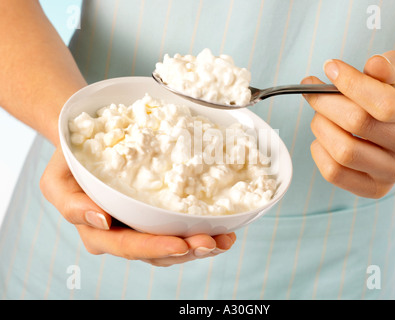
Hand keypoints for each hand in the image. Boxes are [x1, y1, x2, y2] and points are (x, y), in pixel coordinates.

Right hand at [40, 146, 235, 266]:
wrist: (83, 146)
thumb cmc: (70, 162)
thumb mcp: (56, 181)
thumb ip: (70, 204)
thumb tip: (102, 221)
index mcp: (99, 234)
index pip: (129, 246)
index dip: (155, 248)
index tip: (182, 244)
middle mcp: (123, 235)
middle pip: (157, 252)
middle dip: (187, 250)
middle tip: (213, 242)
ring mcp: (142, 227)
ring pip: (173, 246)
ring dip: (201, 245)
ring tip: (225, 239)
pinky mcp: (157, 216)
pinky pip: (180, 229)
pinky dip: (202, 230)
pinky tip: (223, 229)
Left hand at [303, 51, 394, 197]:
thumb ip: (390, 66)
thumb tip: (373, 65)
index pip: (384, 103)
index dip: (350, 82)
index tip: (330, 67)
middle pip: (358, 124)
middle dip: (326, 103)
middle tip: (315, 93)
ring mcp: (394, 173)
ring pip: (343, 152)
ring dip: (321, 127)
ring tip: (321, 115)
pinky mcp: (374, 189)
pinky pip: (334, 173)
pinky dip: (319, 151)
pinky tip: (324, 138)